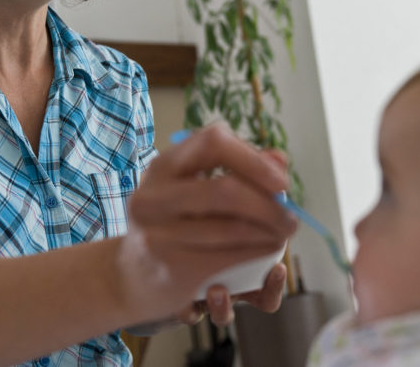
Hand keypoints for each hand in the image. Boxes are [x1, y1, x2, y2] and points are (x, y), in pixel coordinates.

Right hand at [116, 125, 296, 322]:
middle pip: (227, 189)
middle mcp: (154, 197)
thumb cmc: (173, 223)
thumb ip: (236, 169)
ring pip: (233, 228)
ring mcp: (159, 234)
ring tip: (282, 233)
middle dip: (269, 205)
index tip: (281, 181)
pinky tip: (268, 251)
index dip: (253, 158)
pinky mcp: (172, 268)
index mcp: (163, 166)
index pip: (213, 142)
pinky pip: (229, 257)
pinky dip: (258, 253)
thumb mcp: (192, 187)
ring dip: (270, 232)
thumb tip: (279, 160)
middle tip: (290, 218)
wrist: (129, 277)